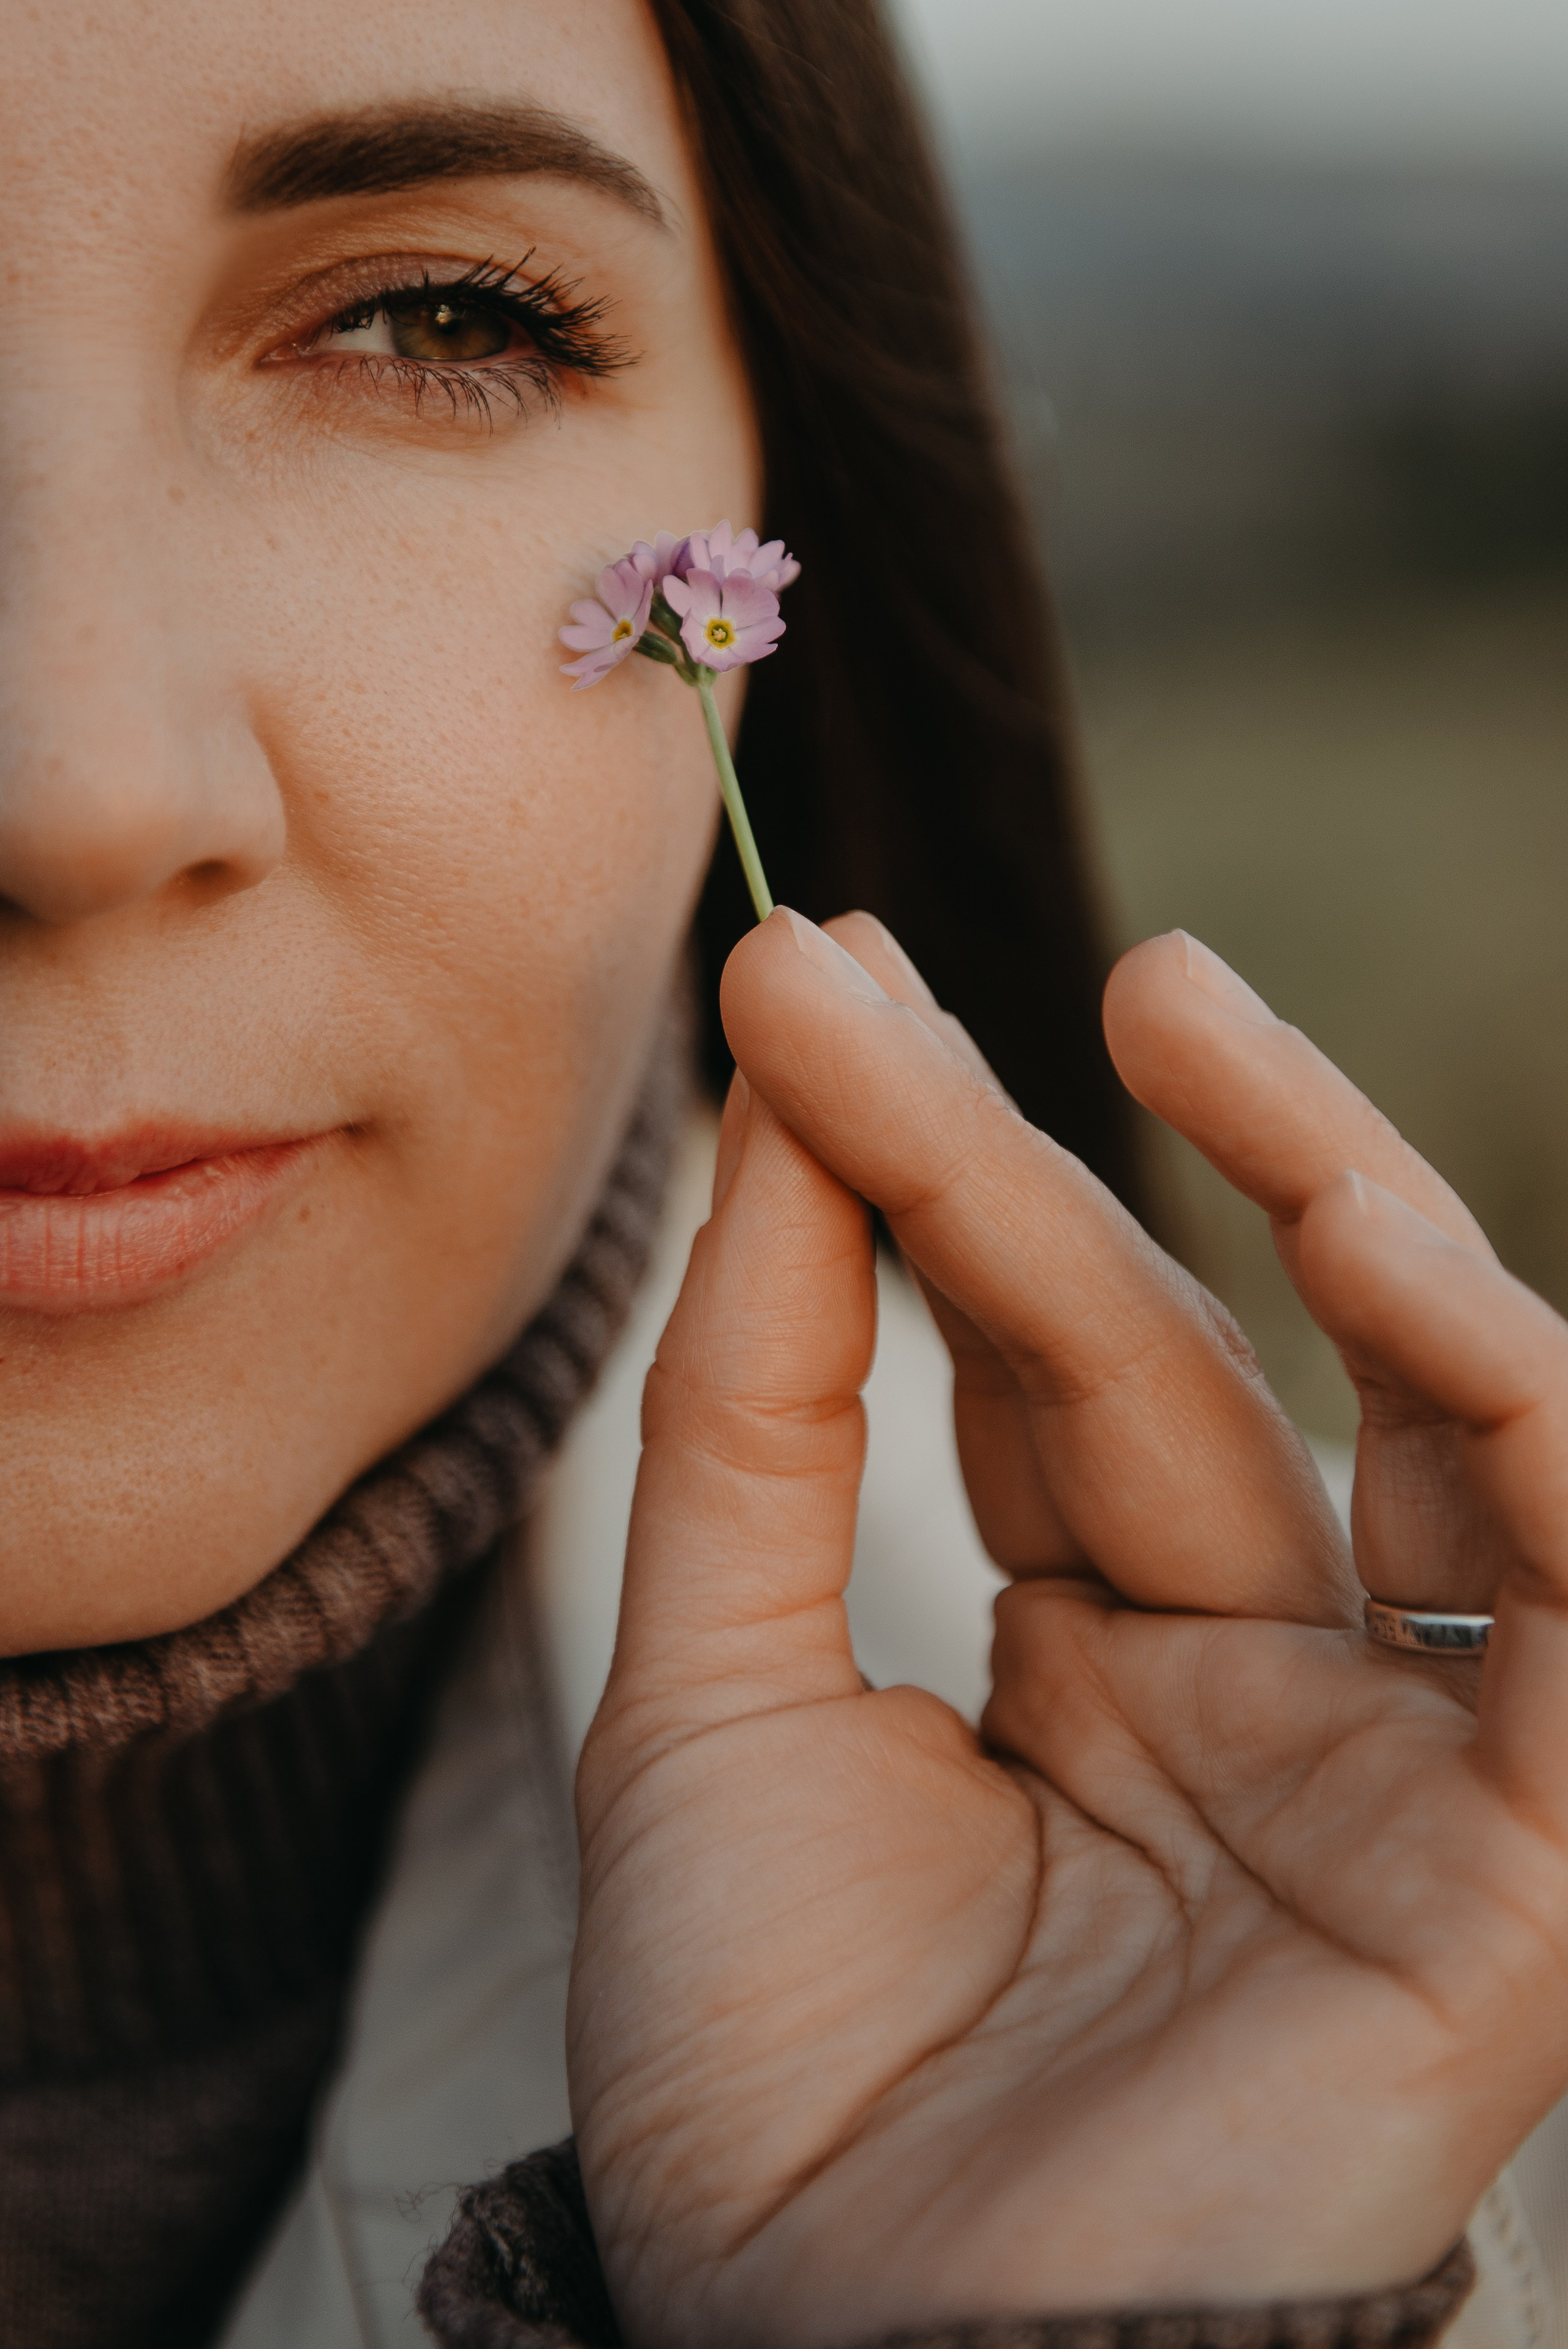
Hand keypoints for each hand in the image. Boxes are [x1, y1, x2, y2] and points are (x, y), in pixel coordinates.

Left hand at [567, 909, 1567, 2348]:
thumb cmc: (761, 2069)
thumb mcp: (711, 1680)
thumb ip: (761, 1395)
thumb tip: (785, 1093)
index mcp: (1089, 1651)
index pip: (1047, 1357)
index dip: (945, 1167)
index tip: (824, 981)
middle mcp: (1259, 1688)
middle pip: (1215, 1366)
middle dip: (1138, 1152)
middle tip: (1074, 944)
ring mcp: (1393, 1778)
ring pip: (1442, 1447)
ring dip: (1360, 1228)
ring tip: (1199, 1029)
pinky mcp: (1509, 1895)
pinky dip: (1543, 1449)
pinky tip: (1426, 1275)